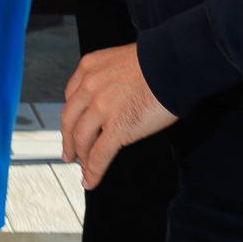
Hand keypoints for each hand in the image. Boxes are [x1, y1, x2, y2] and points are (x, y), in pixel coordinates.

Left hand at [59, 44, 175, 189]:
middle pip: (70, 119)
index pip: (71, 97)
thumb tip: (117, 95)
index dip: (71, 116)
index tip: (72, 126)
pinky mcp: (118, 128)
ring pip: (82, 139)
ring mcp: (101, 108)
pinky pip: (99, 154)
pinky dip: (93, 171)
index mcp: (89, 68)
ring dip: (82, 157)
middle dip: (68, 140)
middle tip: (69, 153)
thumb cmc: (159, 61)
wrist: (174, 63)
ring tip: (83, 169)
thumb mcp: (122, 61)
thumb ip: (111, 78)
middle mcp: (89, 87)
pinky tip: (91, 180)